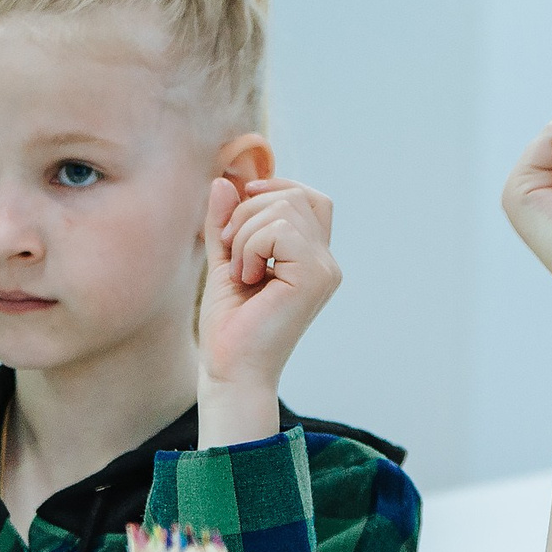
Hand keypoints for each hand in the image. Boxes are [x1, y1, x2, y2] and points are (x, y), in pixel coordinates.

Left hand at [197, 176, 341, 410]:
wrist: (230, 370)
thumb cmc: (229, 326)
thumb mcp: (224, 259)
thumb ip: (226, 222)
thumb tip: (224, 181)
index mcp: (312, 258)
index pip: (309, 198)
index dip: (275, 188)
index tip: (239, 204)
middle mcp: (327, 262)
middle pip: (294, 195)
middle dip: (248, 211)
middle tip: (231, 252)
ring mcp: (325, 270)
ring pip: (284, 208)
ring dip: (245, 233)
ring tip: (240, 272)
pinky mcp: (315, 278)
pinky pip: (280, 230)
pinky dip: (250, 246)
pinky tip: (247, 277)